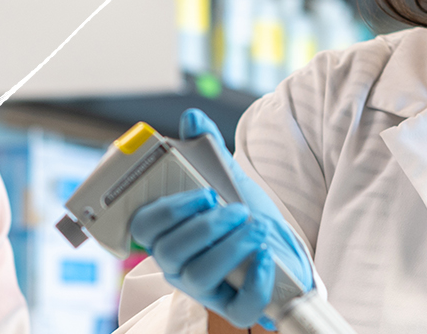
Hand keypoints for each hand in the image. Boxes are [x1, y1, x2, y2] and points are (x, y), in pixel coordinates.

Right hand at [128, 109, 313, 328]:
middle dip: (204, 228)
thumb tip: (192, 118)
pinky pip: (237, 307)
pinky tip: (266, 256)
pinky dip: (253, 282)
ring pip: (198, 276)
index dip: (168, 210)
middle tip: (237, 209)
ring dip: (229, 249)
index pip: (145, 226)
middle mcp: (177, 263)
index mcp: (167, 231)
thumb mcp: (230, 180)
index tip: (205, 192)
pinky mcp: (233, 308)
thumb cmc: (246, 215)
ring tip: (257, 228)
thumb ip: (208, 151)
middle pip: (169, 253)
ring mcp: (203, 289)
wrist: (282, 248)